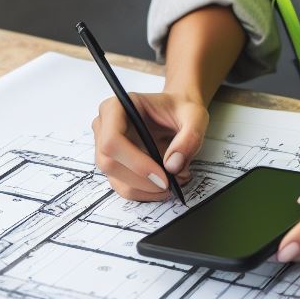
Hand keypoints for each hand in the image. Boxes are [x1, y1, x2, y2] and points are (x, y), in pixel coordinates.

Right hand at [92, 91, 208, 200]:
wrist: (178, 111)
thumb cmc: (180, 108)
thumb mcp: (194, 116)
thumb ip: (189, 137)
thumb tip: (173, 166)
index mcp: (116, 106)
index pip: (112, 140)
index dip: (135, 162)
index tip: (163, 176)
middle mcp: (104, 126)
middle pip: (109, 163)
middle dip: (141, 180)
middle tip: (169, 185)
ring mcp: (105, 147)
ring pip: (115, 179)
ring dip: (144, 189)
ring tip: (171, 184)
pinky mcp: (114, 164)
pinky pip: (123, 185)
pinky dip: (143, 192)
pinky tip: (162, 186)